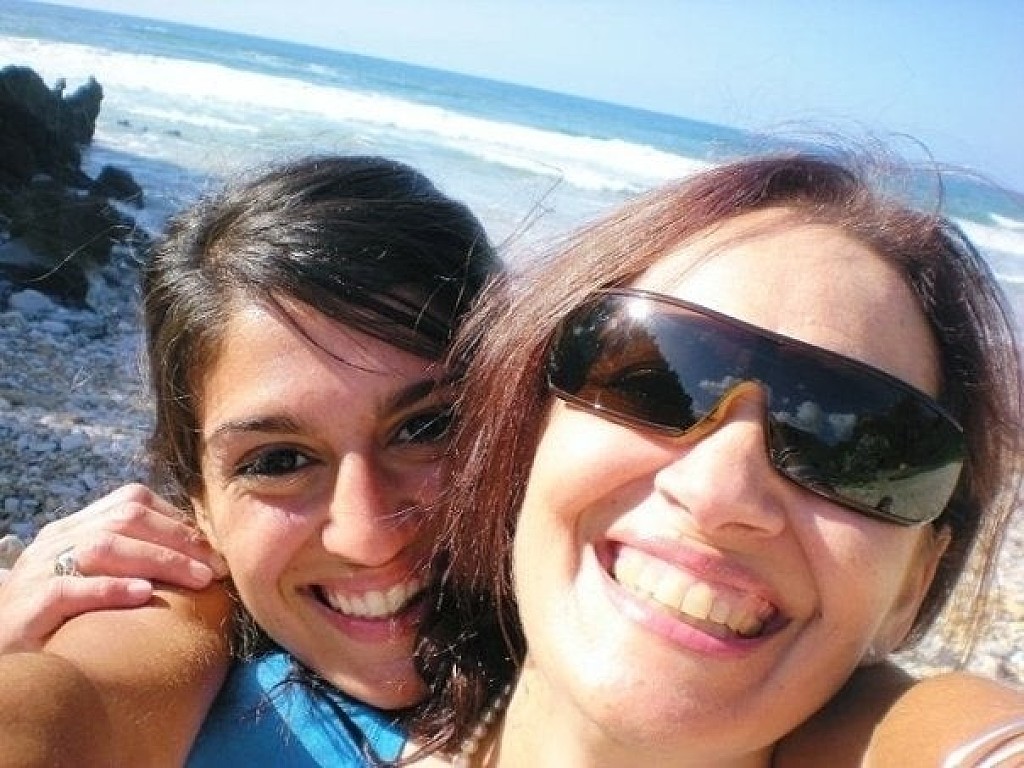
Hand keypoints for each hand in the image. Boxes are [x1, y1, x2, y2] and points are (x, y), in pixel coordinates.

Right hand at [0, 484, 227, 653]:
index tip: (213, 549)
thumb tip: (200, 557)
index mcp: (73, 528)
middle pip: (125, 520)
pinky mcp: (24, 611)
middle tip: (217, 568)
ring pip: (103, 546)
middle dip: (179, 541)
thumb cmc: (62, 622)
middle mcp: (54, 542)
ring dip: (159, 560)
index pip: (131, 502)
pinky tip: (144, 595)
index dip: (178, 521)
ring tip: (198, 579)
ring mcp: (36, 572)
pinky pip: (68, 590)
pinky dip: (110, 589)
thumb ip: (134, 561)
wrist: (4, 660)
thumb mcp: (95, 580)